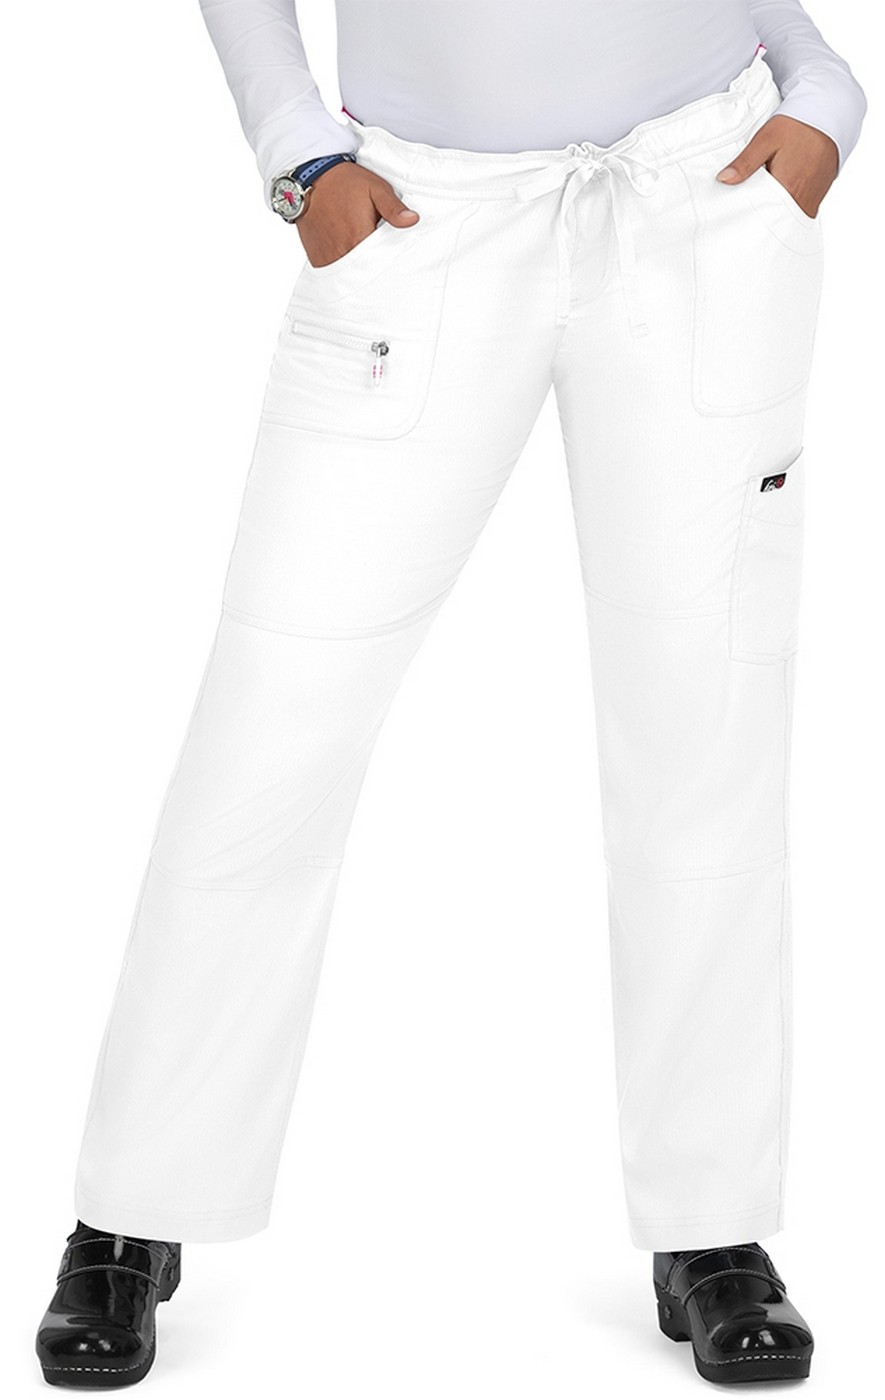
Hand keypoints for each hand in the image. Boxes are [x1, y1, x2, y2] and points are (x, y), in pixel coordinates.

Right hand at [295, 161, 419, 267]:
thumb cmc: (345, 182)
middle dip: (374, 267)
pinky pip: (334, 272)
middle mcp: (342, 251)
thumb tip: (412, 220)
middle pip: (365, 271)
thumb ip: (393, 208)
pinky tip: (348, 259)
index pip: (381, 262)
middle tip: (379, 259)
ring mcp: (328, 257)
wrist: (312, 178)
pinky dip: (342, 270)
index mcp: (359, 237)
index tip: (394, 258)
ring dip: (358, 270)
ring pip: (349, 274)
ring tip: (362, 257)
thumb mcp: (375, 189)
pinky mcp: (318, 258)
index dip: (389, 261)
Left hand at [715, 114, 838, 218]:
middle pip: (773, 221)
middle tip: (742, 217)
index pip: (760, 215)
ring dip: (771, 216)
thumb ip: (745, 162)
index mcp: (786, 190)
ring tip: (757, 210)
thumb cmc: (798, 126)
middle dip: (757, 221)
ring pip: (785, 220)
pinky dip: (784, 212)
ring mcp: (811, 202)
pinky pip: (796, 214)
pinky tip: (774, 204)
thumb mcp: (766, 139)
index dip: (745, 218)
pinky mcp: (816, 199)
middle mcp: (801, 201)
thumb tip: (722, 180)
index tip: (733, 218)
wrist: (828, 117)